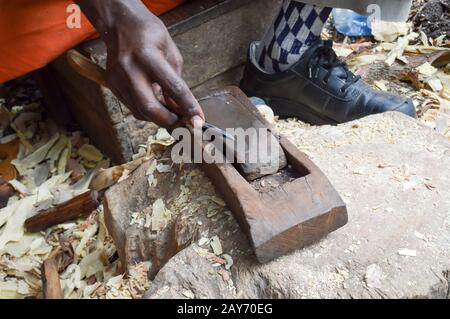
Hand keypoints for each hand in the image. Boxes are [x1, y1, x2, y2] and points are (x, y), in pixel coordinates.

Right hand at [75, 0, 204, 127]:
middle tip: (183, 122)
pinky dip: (147, 112)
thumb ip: (177, 82)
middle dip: (169, 121)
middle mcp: (130, 70)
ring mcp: (118, 80)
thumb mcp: (171, 53)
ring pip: (140, 112)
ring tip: (172, 114)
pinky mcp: (112, 86)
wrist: (120, 24)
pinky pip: (132, 108)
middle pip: (150, 108)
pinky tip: (157, 106)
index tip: (198, 120)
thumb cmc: (149, 34)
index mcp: (148, 57)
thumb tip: (182, 108)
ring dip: (159, 118)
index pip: (173, 88)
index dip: (188, 107)